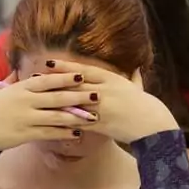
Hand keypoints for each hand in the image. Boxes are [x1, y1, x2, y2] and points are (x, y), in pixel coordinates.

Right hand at [0, 72, 97, 150]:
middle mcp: (25, 102)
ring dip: (76, 116)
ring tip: (93, 116)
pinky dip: (64, 133)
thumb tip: (21, 70)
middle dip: (78, 96)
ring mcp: (26, 119)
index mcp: (20, 88)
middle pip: (57, 98)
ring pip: (57, 117)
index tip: (82, 75)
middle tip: (96, 95)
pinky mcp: (26, 135)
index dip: (65, 77)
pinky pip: (49, 133)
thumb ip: (12, 80)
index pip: (47, 81)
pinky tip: (77, 133)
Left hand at [44, 60, 177, 143]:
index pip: (84, 71)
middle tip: (35, 77)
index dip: (65, 66)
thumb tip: (137, 69)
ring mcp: (102, 107)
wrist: (154, 126)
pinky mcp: (101, 124)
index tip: (49, 62)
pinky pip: (79, 121)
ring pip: (74, 102)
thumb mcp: (139, 89)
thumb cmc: (147, 107)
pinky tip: (49, 120)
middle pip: (74, 84)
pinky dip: (65, 120)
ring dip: (54, 99)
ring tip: (37, 98)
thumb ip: (135, 79)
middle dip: (54, 80)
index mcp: (112, 80)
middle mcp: (105, 91)